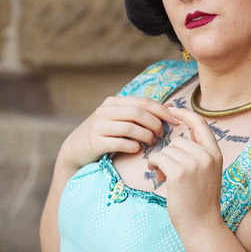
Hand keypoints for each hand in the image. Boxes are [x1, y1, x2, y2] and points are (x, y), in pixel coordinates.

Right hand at [58, 96, 176, 172]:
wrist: (75, 150)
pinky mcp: (95, 142)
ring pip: (131, 128)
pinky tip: (137, 150)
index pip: (143, 102)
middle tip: (161, 135)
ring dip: (146, 136)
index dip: (162, 111)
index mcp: (113, 102)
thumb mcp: (118, 119)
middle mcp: (105, 111)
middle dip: (155, 124)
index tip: (175, 120)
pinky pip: (121, 143)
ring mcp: (99, 126)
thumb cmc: (104, 134)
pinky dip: (134, 147)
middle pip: (139, 114)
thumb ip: (138, 113)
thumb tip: (169, 108)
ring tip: (151, 142)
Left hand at [147, 107, 223, 233]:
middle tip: (169, 172)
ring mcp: (194, 163)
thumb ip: (199, 153)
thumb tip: (183, 134)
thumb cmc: (200, 201)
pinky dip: (153, 166)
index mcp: (215, 154)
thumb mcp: (208, 172)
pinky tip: (158, 177)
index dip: (185, 113)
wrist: (201, 224)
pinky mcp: (179, 173)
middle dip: (169, 154)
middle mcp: (207, 155)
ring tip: (166, 179)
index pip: (201, 123)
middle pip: (178, 140)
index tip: (172, 110)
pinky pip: (158, 158)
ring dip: (161, 163)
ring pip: (167, 150)